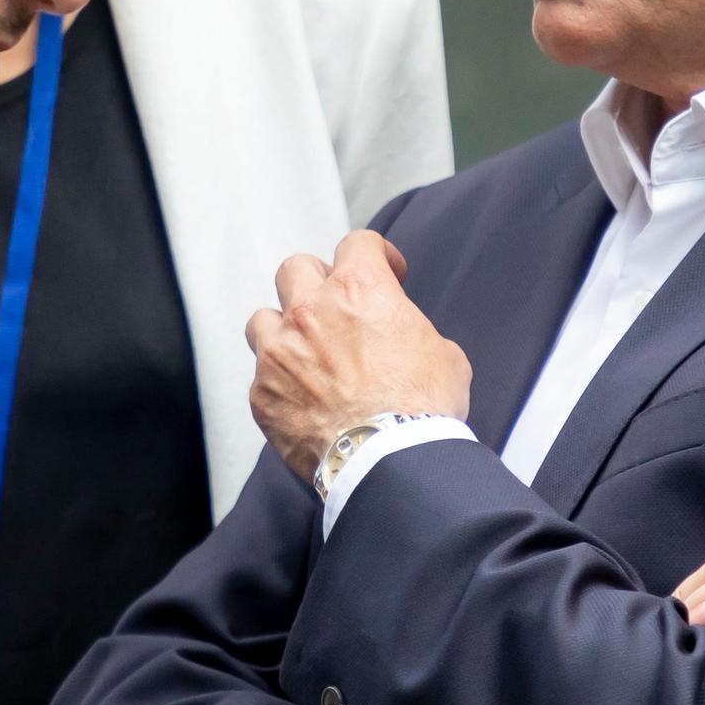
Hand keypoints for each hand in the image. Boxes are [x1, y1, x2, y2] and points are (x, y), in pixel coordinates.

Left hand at [246, 231, 471, 482]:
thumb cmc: (423, 408)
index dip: (376, 254)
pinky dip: (280, 384)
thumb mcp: (442, 355)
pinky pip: (262, 376)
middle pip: (295, 268)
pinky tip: (303, 402)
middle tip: (333, 306)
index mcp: (359, 291)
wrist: (391, 461)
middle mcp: (309, 312)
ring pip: (262, 319)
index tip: (386, 272)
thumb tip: (406, 340)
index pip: (357, 244)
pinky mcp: (263, 393)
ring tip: (305, 354)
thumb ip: (412, 332)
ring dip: (283, 331)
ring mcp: (279, 352)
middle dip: (315, 282)